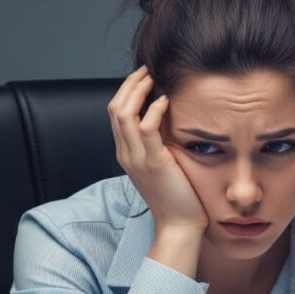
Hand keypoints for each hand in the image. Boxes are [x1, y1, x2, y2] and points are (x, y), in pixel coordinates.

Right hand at [108, 65, 209, 232]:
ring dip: (138, 90)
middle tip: (148, 68)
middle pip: (115, 108)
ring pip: (124, 113)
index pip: (115, 113)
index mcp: (126, 153)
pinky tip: (165, 100)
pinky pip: (146, 128)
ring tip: (154, 76)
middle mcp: (125, 154)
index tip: (144, 76)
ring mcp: (137, 158)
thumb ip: (158, 144)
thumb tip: (168, 119)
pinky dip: (153, 109)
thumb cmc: (177, 195)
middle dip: (130, 84)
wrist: (179, 225)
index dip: (127, 90)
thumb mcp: (161, 164)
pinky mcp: (154, 163)